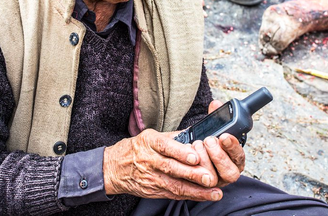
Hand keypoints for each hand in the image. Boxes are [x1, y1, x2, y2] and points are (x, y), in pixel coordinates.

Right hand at [103, 129, 222, 200]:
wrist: (114, 168)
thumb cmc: (137, 148)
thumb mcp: (151, 136)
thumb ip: (174, 137)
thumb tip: (196, 131)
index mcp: (149, 142)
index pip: (165, 146)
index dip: (180, 152)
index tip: (195, 156)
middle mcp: (149, 160)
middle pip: (171, 168)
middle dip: (192, 174)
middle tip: (209, 177)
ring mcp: (151, 178)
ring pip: (175, 185)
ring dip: (196, 190)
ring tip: (213, 191)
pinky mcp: (153, 191)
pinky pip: (173, 194)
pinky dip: (190, 196)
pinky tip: (204, 196)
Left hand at [192, 100, 244, 187]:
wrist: (189, 157)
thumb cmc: (205, 142)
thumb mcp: (211, 129)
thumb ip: (215, 117)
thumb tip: (215, 104)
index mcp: (234, 159)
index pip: (239, 156)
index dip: (233, 146)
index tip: (223, 136)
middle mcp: (228, 172)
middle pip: (230, 173)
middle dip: (218, 155)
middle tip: (208, 141)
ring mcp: (215, 182)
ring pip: (215, 179)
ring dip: (205, 162)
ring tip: (197, 146)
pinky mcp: (201, 187)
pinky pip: (198, 184)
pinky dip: (192, 170)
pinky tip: (186, 158)